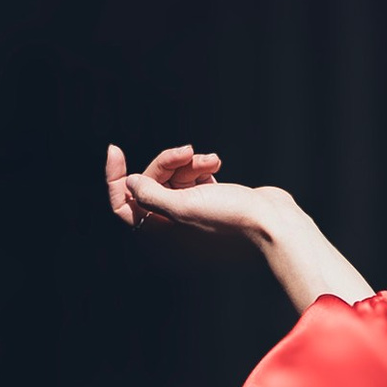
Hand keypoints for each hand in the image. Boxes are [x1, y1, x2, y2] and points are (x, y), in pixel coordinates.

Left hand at [105, 141, 279, 246]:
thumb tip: (129, 183)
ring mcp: (192, 215)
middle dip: (166, 164)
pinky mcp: (210, 202)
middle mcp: (172, 228)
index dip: (114, 179)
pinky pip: (194, 179)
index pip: (122, 207)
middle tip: (186, 151)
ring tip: (210, 160)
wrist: (272, 224)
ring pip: (174, 179)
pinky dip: (201, 167)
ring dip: (189, 163)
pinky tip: (216, 163)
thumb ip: (149, 195)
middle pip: (151, 185)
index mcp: (159, 236)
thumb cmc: (228, 220)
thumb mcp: (181, 207)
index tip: (115, 149)